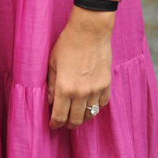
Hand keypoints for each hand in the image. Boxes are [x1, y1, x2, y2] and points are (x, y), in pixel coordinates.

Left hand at [47, 7, 112, 129]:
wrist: (90, 32)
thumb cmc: (67, 44)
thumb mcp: (52, 63)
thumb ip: (51, 85)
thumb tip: (50, 101)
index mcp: (65, 88)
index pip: (60, 116)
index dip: (55, 124)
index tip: (52, 125)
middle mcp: (81, 93)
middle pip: (76, 120)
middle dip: (68, 124)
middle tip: (63, 122)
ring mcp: (96, 90)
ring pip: (90, 114)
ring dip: (82, 117)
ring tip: (76, 114)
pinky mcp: (107, 84)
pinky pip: (102, 104)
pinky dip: (95, 108)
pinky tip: (89, 105)